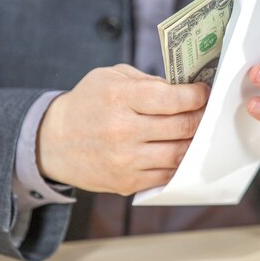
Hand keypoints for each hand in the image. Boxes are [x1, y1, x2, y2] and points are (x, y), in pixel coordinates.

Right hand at [36, 64, 209, 195]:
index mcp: (119, 97)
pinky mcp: (126, 182)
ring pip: (179, 153)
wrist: (53, 141)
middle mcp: (122, 130)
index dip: (196, 95)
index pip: (172, 98)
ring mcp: (125, 160)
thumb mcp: (110, 77)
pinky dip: (179, 163)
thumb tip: (184, 90)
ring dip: (194, 142)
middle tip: (206, 112)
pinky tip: (181, 150)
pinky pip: (166, 175)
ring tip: (197, 132)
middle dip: (201, 117)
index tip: (203, 92)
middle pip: (181, 126)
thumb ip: (147, 81)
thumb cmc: (88, 103)